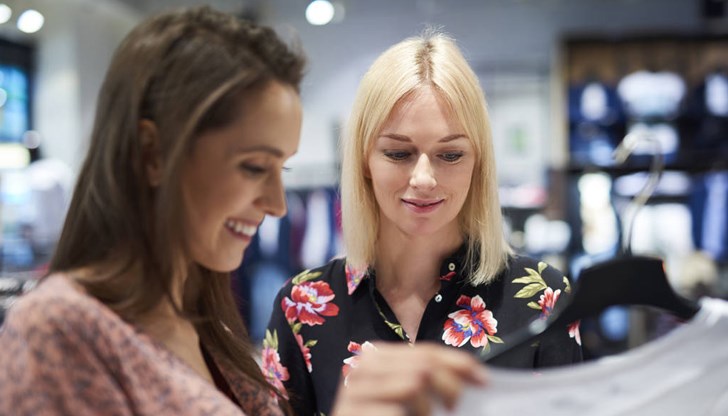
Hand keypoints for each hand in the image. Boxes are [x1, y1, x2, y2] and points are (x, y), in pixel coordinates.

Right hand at [331, 342, 487, 415]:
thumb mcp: (405, 394)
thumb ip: (426, 378)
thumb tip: (475, 376)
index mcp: (376, 357)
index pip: (426, 351)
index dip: (459, 363)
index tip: (483, 380)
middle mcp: (362, 368)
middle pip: (422, 365)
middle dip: (449, 386)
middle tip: (455, 406)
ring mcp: (354, 391)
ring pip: (413, 385)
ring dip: (428, 409)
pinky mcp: (352, 413)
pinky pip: (397, 412)